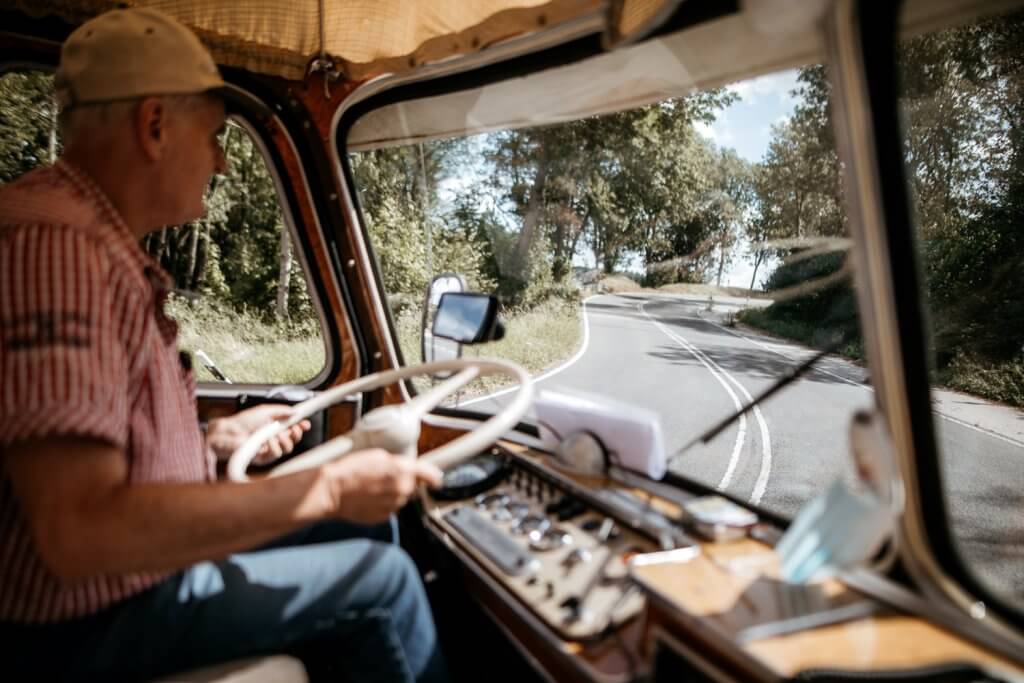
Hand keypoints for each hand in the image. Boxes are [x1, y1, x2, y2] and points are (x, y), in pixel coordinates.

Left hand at [206, 404, 311, 463]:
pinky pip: (276, 454)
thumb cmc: (242, 421)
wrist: (229, 431)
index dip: (301, 427)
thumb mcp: (265, 410)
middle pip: (294, 440)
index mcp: (276, 428)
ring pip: (287, 449)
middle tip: (294, 428)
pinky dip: (274, 446)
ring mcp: (269, 449)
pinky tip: (267, 441)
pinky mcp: (263, 458)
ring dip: (284, 440)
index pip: (293, 429)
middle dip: (297, 433)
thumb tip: (295, 413)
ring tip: (275, 434)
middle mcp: (274, 439)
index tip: (305, 423)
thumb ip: (282, 410)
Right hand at [324, 449, 442, 524]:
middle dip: (405, 481)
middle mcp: (402, 490)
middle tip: (386, 475)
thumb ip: (399, 463)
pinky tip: (369, 496)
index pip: (430, 475)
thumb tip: (408, 468)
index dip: (433, 476)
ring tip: (373, 486)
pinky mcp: (383, 516)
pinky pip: (390, 508)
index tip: (436, 478)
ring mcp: (393, 506)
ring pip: (401, 498)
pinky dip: (383, 502)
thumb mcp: (378, 455)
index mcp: (403, 471)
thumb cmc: (351, 470)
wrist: (333, 490)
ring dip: (393, 492)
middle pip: (413, 486)